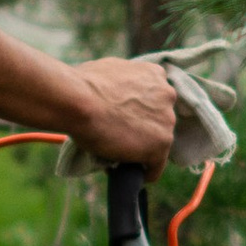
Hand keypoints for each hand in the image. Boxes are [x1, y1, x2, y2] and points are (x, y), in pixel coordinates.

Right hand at [63, 58, 177, 169]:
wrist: (77, 100)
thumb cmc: (83, 85)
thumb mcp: (110, 71)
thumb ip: (124, 83)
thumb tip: (115, 94)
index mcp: (155, 74)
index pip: (156, 98)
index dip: (141, 110)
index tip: (128, 119)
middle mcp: (167, 94)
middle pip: (160, 119)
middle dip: (144, 128)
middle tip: (120, 135)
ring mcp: (166, 120)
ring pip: (158, 142)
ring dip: (142, 148)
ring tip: (120, 155)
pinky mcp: (160, 144)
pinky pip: (156, 165)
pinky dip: (146, 172)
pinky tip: (133, 175)